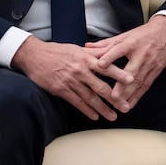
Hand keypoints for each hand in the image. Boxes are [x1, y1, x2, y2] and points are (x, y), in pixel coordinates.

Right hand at [10, 38, 131, 120]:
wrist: (34, 56)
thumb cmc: (57, 51)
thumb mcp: (77, 48)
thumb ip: (94, 53)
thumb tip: (109, 52)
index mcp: (86, 58)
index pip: (107, 67)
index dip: (120, 74)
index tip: (132, 81)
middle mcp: (80, 70)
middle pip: (101, 86)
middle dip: (115, 98)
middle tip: (125, 106)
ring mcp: (71, 81)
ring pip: (90, 97)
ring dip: (103, 108)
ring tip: (113, 116)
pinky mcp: (61, 90)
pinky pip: (77, 102)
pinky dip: (87, 110)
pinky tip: (95, 116)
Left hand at [84, 14, 165, 112]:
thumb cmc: (144, 34)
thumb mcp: (125, 35)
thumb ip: (106, 43)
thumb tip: (88, 47)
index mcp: (132, 43)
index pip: (119, 50)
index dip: (110, 57)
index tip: (100, 65)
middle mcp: (142, 54)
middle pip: (131, 71)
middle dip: (122, 85)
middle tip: (113, 96)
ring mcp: (150, 64)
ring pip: (139, 81)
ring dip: (129, 94)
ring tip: (120, 105)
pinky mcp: (156, 71)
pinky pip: (146, 85)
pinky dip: (138, 96)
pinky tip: (130, 104)